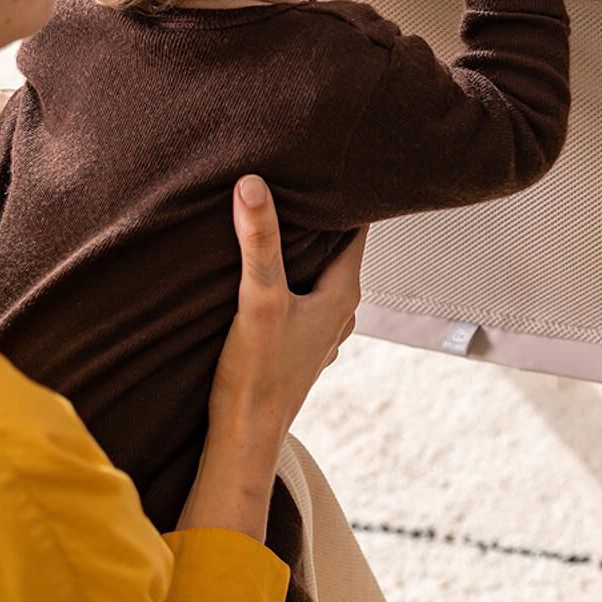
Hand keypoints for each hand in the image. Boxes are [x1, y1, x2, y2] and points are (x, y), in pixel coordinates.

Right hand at [209, 176, 366, 432]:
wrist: (244, 440)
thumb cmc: (258, 376)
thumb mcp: (258, 300)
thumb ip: (259, 243)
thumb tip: (253, 184)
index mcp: (344, 291)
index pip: (357, 226)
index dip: (346, 193)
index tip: (329, 161)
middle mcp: (342, 308)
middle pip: (336, 246)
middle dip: (318, 216)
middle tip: (296, 175)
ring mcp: (321, 327)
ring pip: (317, 272)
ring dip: (300, 247)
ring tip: (276, 212)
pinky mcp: (296, 342)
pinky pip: (299, 294)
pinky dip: (287, 275)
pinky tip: (263, 267)